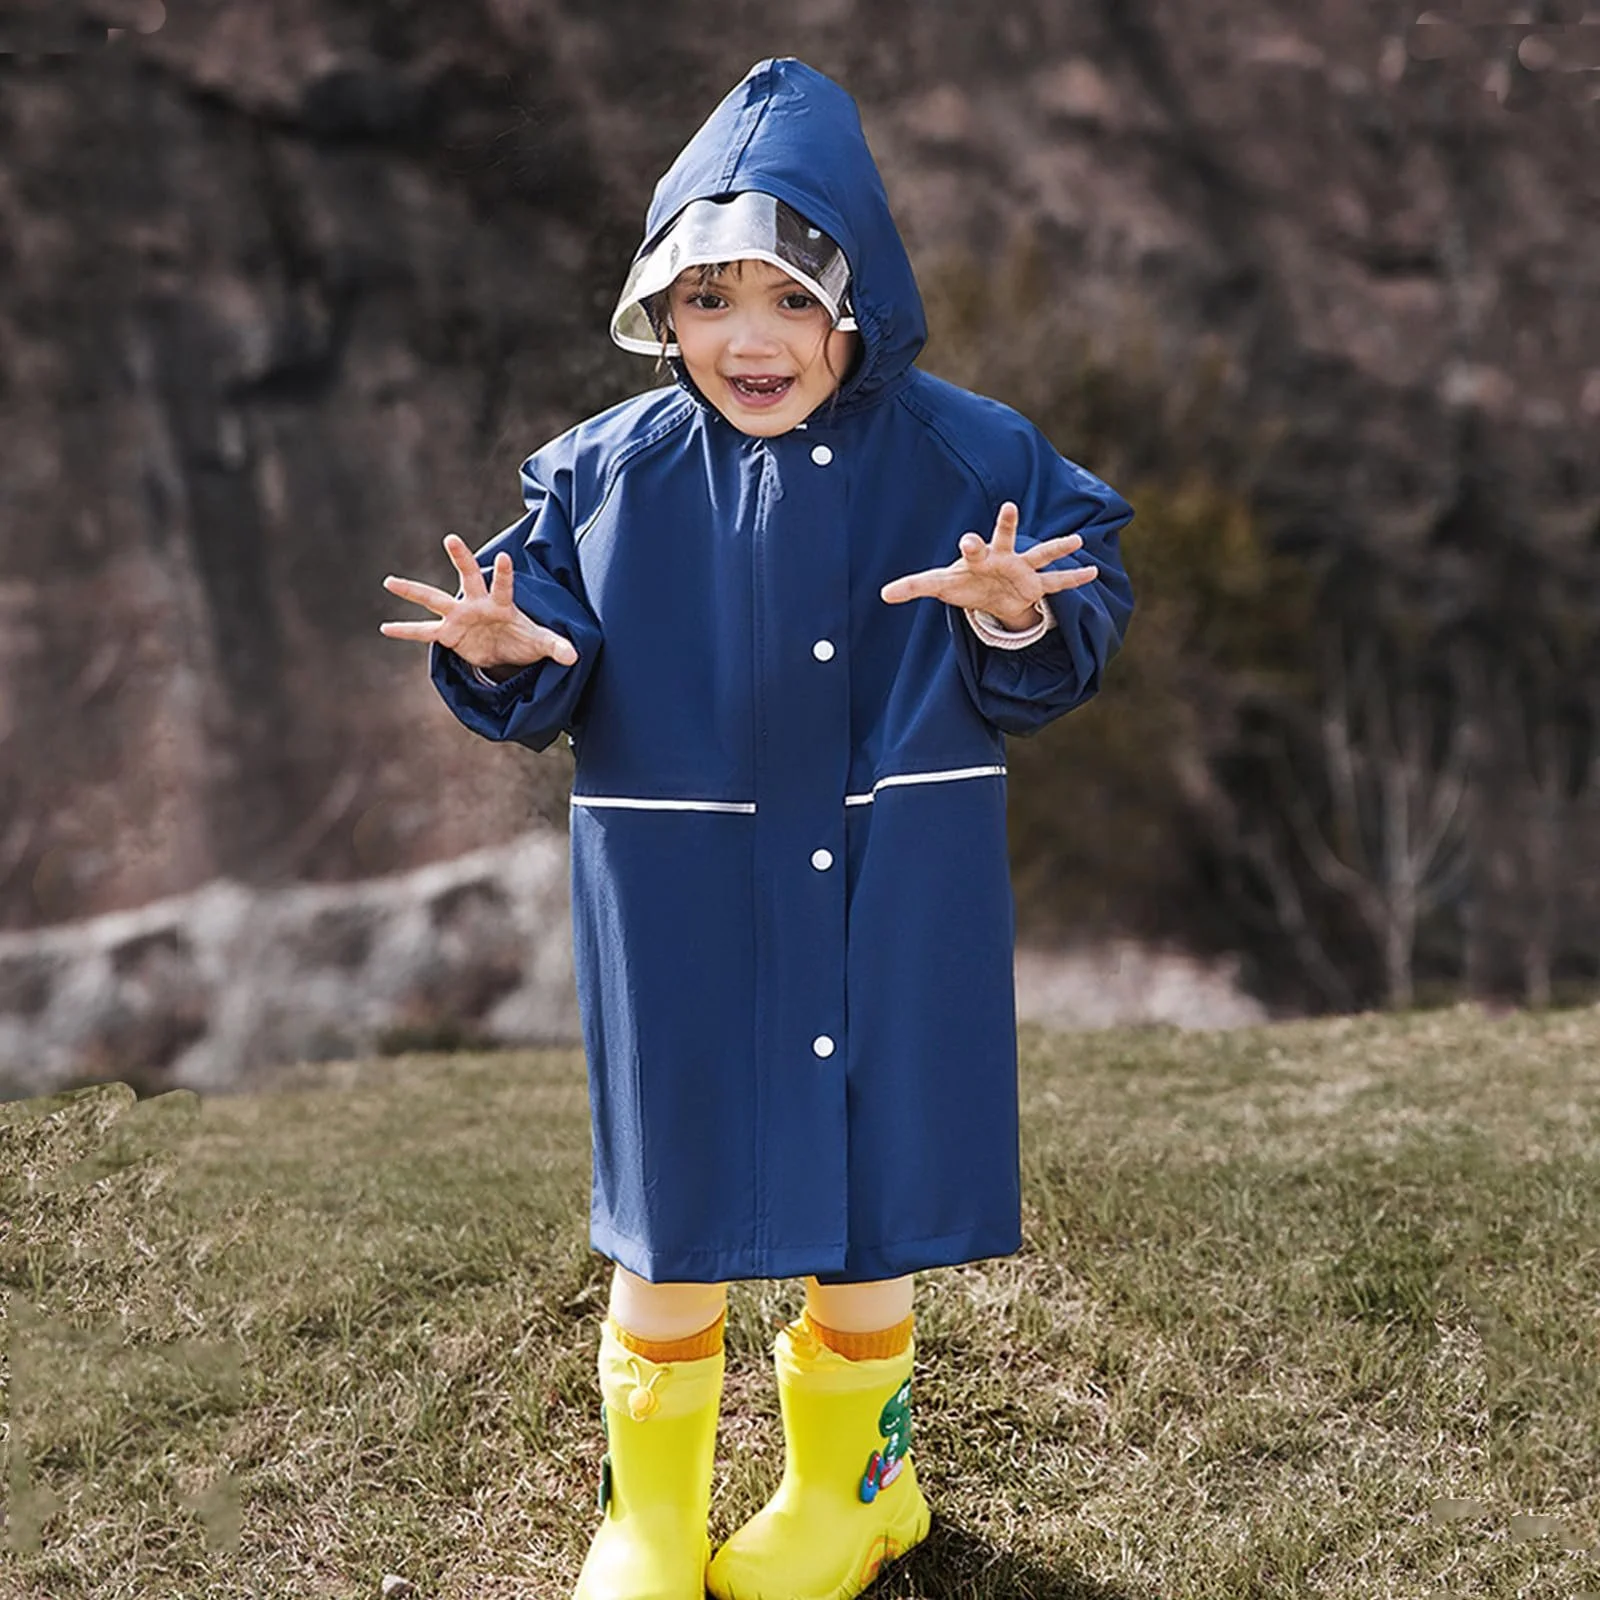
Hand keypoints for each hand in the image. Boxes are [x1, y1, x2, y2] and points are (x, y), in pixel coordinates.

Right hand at [380, 533, 577, 668]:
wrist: (507, 650)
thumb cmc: (525, 639)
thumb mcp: (542, 644)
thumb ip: (557, 647)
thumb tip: (574, 656)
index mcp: (502, 603)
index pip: (505, 584)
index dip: (505, 573)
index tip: (506, 557)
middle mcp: (478, 603)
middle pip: (469, 576)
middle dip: (461, 558)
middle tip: (451, 538)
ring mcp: (460, 616)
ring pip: (434, 599)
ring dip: (413, 590)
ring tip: (389, 581)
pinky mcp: (449, 633)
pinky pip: (424, 632)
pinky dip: (406, 631)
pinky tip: (385, 628)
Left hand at [879, 501, 1097, 629]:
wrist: (991, 593)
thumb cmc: (965, 583)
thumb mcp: (941, 585)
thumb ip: (915, 587)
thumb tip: (883, 594)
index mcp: (978, 557)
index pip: (972, 548)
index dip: (970, 545)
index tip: (967, 539)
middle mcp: (1002, 558)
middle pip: (1005, 539)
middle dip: (1007, 527)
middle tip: (1010, 507)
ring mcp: (1022, 570)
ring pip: (1040, 556)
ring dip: (1056, 548)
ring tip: (1077, 539)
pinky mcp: (1035, 586)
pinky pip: (1057, 584)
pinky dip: (1074, 580)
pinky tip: (1093, 573)